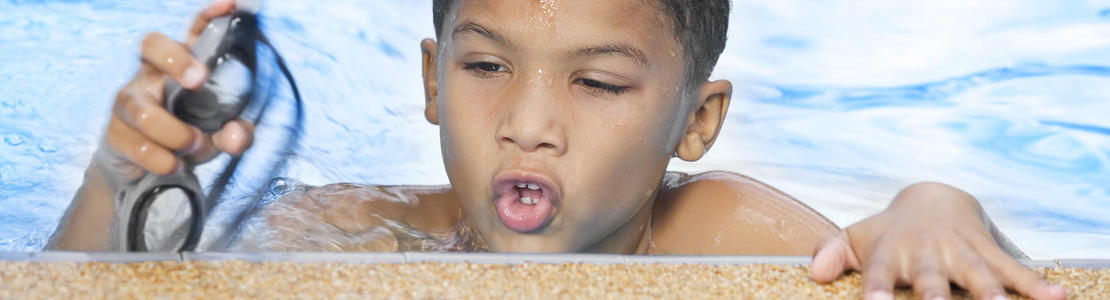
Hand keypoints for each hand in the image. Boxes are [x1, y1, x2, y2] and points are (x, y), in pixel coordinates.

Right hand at [98, 0, 252, 186]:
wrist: (147, 169)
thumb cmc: (188, 135)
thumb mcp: (219, 134)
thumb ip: (236, 134)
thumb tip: (237, 135)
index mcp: (183, 66)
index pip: (194, 32)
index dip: (209, 16)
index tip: (230, 5)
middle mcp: (153, 75)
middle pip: (150, 45)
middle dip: (175, 59)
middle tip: (199, 80)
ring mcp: (130, 101)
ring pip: (142, 108)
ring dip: (175, 132)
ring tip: (195, 145)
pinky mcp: (115, 132)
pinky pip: (135, 144)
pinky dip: (161, 159)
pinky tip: (175, 166)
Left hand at [809, 182, 1067, 299]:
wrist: (932, 198)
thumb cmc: (888, 232)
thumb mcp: (856, 239)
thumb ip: (832, 254)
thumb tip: (813, 274)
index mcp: (890, 253)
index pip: (877, 274)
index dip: (874, 290)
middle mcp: (926, 253)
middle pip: (931, 279)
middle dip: (935, 297)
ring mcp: (960, 252)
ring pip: (978, 275)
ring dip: (991, 294)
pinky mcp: (988, 252)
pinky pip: (1014, 270)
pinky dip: (1035, 284)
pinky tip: (1057, 298)